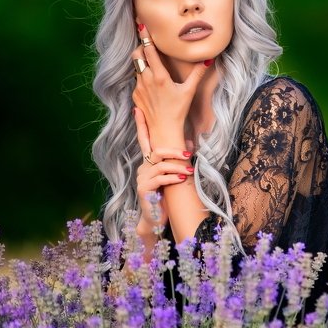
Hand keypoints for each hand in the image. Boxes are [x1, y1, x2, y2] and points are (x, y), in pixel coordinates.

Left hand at [131, 27, 211, 144]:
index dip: (145, 36)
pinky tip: (151, 83)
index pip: (149, 50)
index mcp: (160, 76)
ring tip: (151, 63)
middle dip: (141, 46)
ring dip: (142, 62)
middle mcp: (146, 80)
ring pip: (136, 67)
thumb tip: (208, 60)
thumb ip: (198, 74)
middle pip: (137, 55)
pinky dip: (142, 76)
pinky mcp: (135, 95)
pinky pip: (136, 80)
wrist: (164, 130)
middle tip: (147, 43)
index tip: (142, 24)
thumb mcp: (189, 91)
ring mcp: (139, 87)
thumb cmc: (178, 110)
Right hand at [133, 106, 193, 236]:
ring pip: (159, 165)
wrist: (156, 219)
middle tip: (188, 153)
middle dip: (173, 150)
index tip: (137, 109)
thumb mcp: (174, 176)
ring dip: (177, 166)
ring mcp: (142, 178)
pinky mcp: (144, 189)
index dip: (140, 125)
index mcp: (149, 162)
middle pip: (156, 151)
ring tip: (189, 170)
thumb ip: (178, 160)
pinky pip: (159, 179)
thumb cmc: (167, 195)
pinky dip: (172, 177)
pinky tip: (181, 179)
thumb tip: (190, 143)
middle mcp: (143, 168)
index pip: (144, 140)